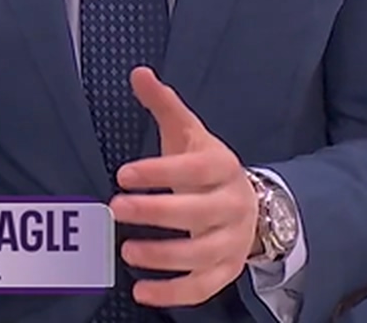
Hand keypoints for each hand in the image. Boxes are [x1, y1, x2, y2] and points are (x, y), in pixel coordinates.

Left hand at [108, 68, 259, 308]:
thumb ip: (164, 105)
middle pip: (197, 213)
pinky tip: (141, 290)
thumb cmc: (205, 166)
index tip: (123, 173)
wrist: (251, 204)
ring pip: (202, 255)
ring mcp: (232, 241)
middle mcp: (233, 205)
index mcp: (222, 167)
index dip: (160, 172)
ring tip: (126, 250)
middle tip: (115, 208)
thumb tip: (138, 73)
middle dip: (155, 213)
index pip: (195, 169)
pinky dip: (174, 294)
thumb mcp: (188, 134)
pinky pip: (204, 288)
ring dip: (163, 256)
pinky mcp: (227, 270)